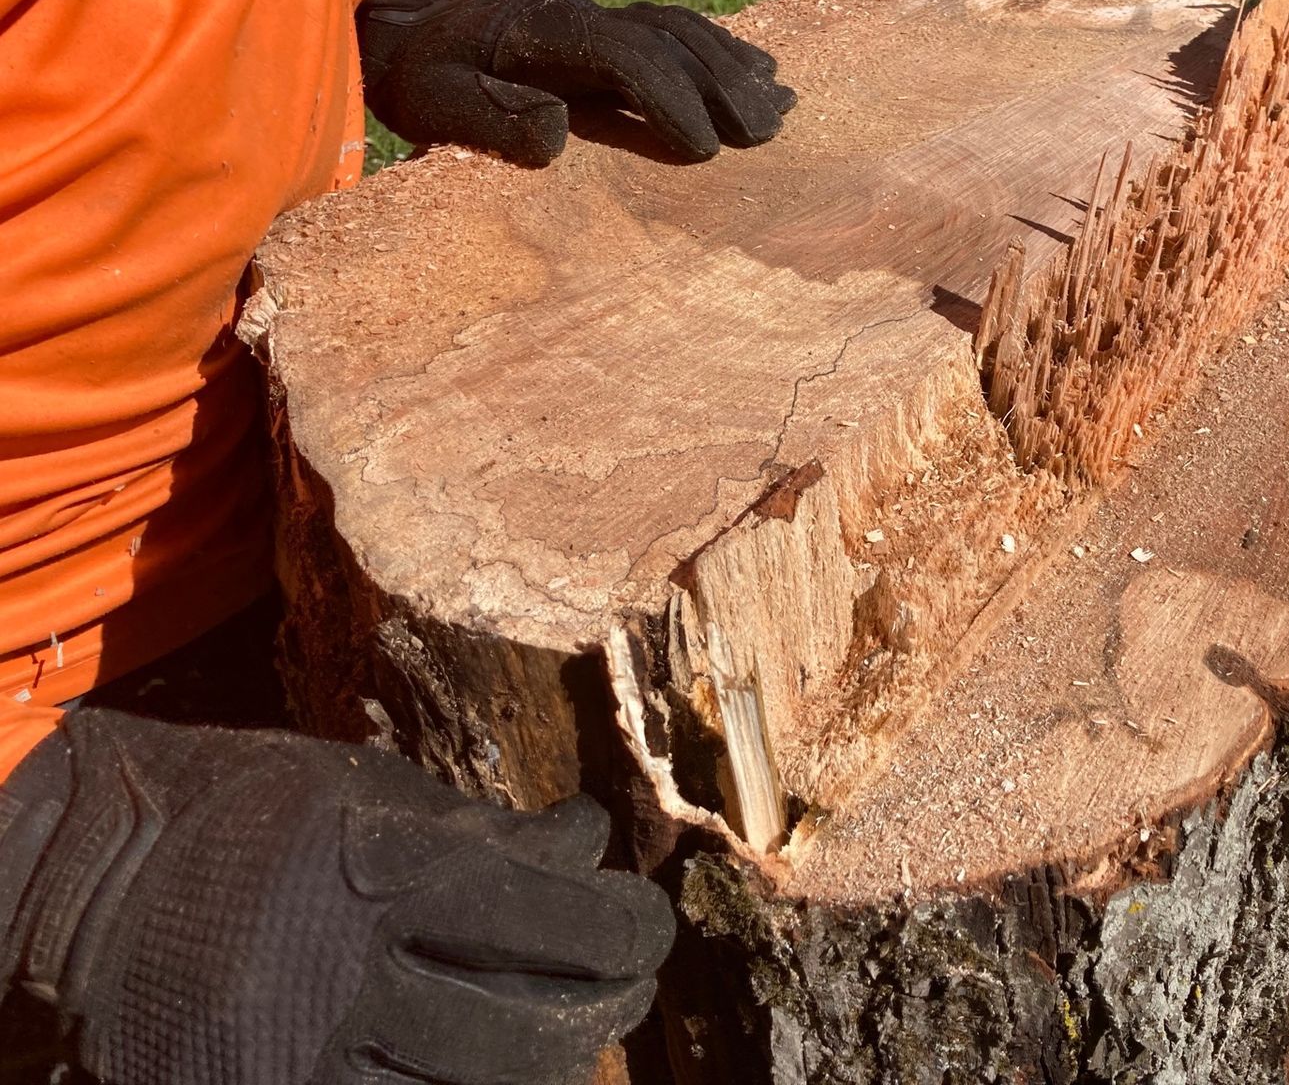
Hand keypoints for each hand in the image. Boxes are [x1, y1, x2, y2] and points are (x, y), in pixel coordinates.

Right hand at [0, 710, 670, 1084]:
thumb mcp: (369, 788)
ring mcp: (307, 1057)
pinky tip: (485, 1071)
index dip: (631, 928)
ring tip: (564, 1038)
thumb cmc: (245, 814)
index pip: (563, 920)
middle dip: (607, 1008)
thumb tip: (590, 847)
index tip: (642, 919)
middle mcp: (355, 974)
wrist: (89, 881)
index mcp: (390, 873)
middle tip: (621, 985)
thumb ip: (482, 831)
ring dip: (548, 1068)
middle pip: (539, 1028)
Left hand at [356, 0, 796, 164]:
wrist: (407, 33)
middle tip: (767, 134)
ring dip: (732, 69)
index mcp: (537, 28)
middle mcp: (577, 10)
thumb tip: (555, 131)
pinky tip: (764, 74)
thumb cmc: (418, 81)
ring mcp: (597, 13)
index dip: (671, 97)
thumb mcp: (431, 107)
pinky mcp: (608, 25)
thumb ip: (489, 119)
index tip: (707, 148)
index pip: (624, 52)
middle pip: (667, 36)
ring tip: (778, 111)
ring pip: (680, 28)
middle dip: (722, 85)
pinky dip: (723, 53)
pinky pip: (676, 29)